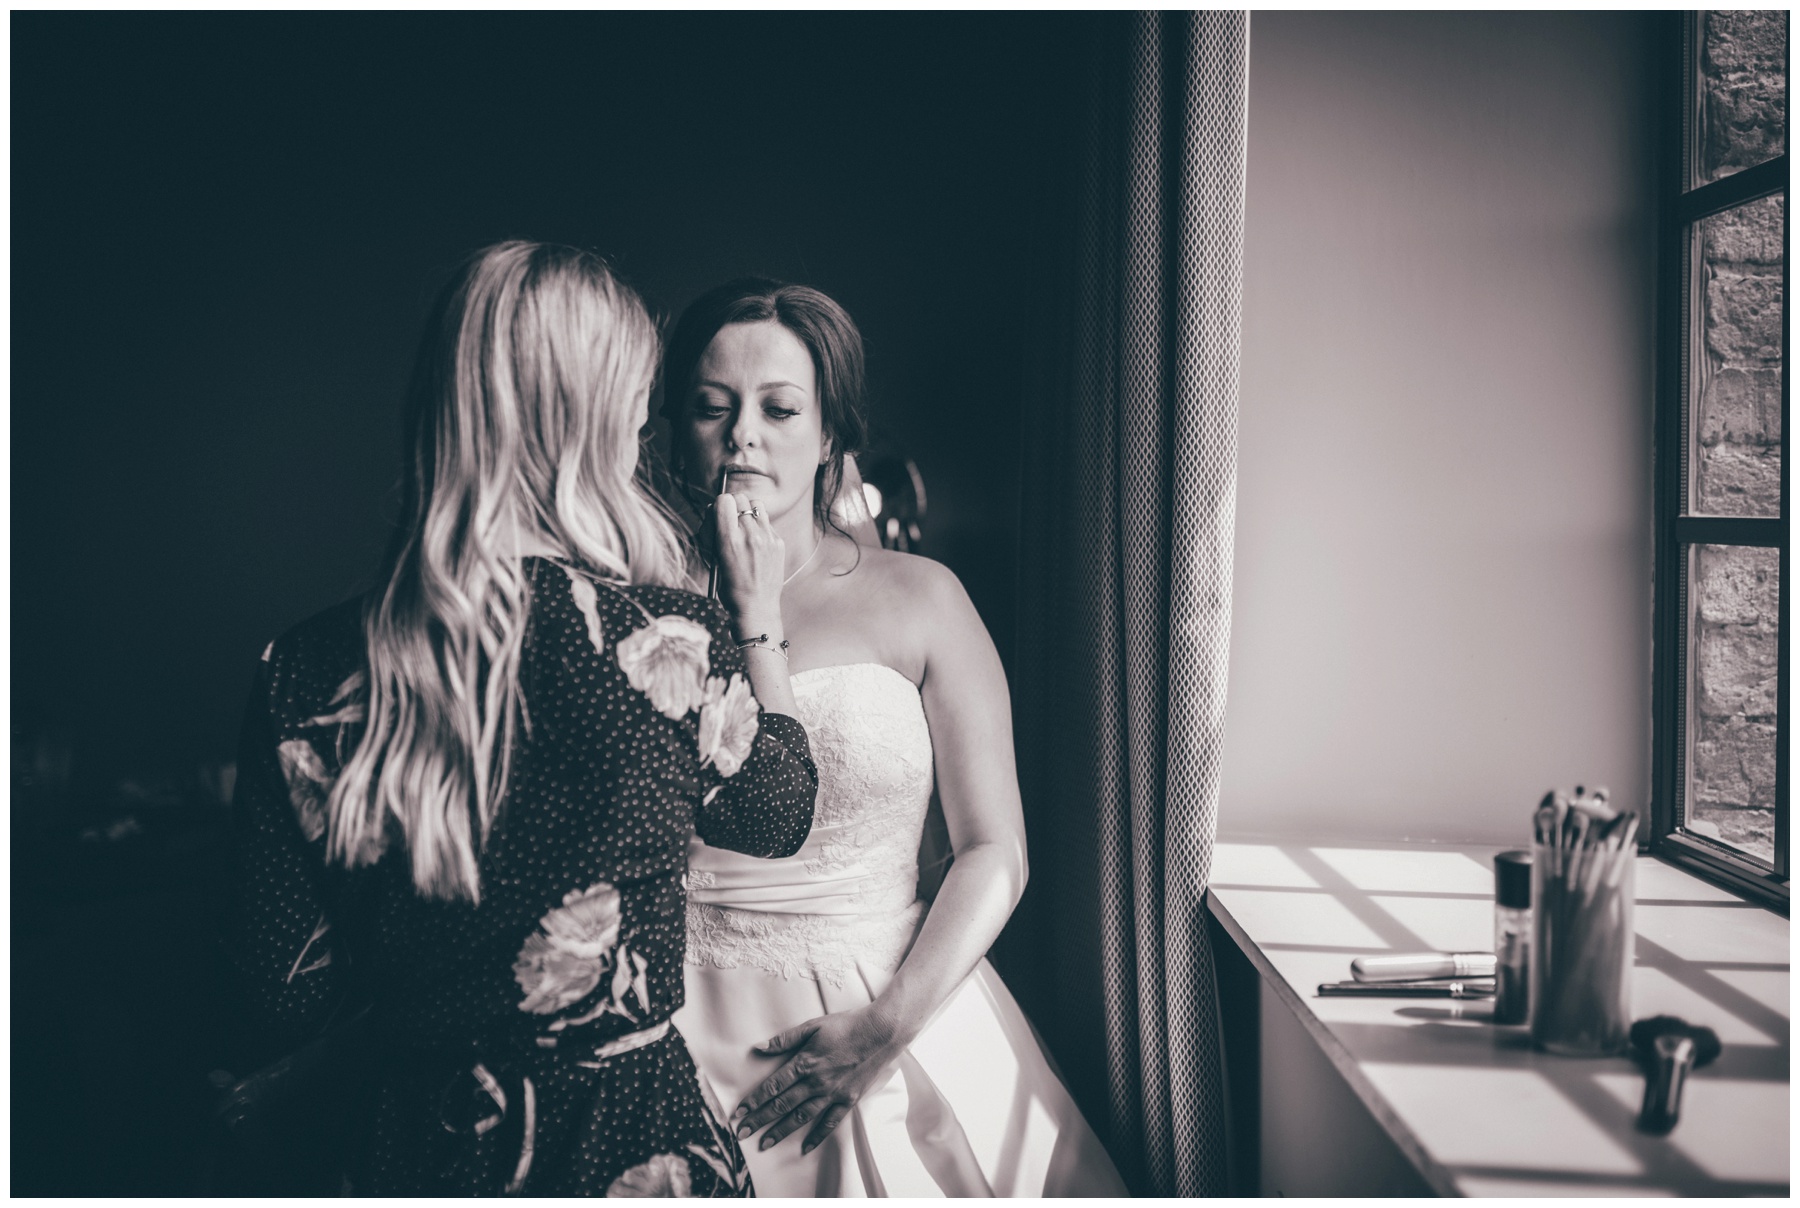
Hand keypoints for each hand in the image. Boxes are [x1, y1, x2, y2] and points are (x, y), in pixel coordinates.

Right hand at [714, 491, 785, 626]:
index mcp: (729, 540)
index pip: (724, 501)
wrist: (756, 608)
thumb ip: (714, 533)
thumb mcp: (714, 560)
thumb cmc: (730, 588)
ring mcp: (767, 538)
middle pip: (740, 498)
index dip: (718, 505)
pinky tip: (756, 542)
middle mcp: (750, 535)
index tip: (718, 514)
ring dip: (748, 510)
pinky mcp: (778, 542)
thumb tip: (715, 510)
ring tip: (744, 526)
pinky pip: (767, 522)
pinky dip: (759, 525)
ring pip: (756, 504)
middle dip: (732, 505)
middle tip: (730, 519)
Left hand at [734, 1006, 902, 1154]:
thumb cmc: (847, 1025)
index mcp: (805, 1062)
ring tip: (765, 1143)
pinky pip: (830, 1122)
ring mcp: (833, 1094)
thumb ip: (785, 1039)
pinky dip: (817, 1136)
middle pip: (782, 1105)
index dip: (755, 1100)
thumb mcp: (813, 1026)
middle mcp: (816, 1082)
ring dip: (781, 1131)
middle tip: (743, 1133)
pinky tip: (805, 1147)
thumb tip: (759, 1048)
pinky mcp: (848, 1100)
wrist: (881, 1032)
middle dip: (760, 1120)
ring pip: (801, 1117)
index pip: (773, 1086)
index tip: (740, 1112)